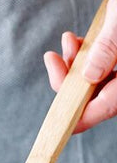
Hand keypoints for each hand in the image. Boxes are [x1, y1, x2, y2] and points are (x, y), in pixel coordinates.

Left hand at [43, 0, 116, 132]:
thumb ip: (108, 47)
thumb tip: (89, 76)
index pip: (109, 106)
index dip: (82, 117)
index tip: (58, 121)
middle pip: (101, 96)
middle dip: (71, 80)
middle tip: (53, 59)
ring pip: (98, 80)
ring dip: (76, 65)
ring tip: (68, 41)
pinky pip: (102, 66)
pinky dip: (85, 57)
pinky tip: (76, 41)